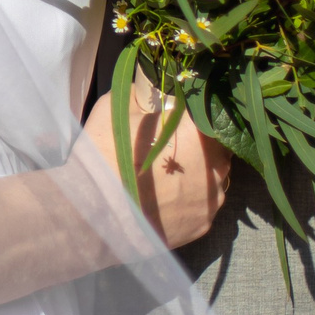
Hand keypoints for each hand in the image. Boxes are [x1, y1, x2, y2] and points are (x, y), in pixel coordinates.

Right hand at [85, 75, 232, 249]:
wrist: (95, 215)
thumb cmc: (108, 155)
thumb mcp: (118, 107)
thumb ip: (144, 92)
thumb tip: (155, 89)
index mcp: (202, 131)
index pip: (213, 112)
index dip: (197, 113)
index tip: (179, 116)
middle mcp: (218, 165)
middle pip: (217, 147)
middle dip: (199, 144)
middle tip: (169, 147)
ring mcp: (213, 199)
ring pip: (212, 178)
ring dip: (196, 173)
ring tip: (164, 178)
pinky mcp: (203, 226)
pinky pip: (202, 205)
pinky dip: (188, 200)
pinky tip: (164, 199)